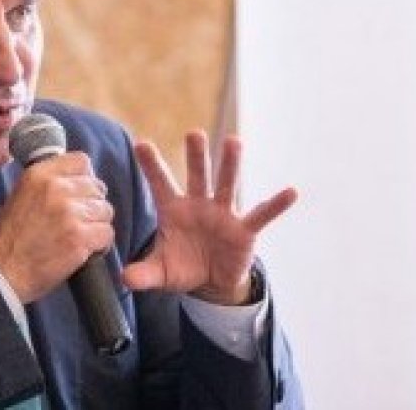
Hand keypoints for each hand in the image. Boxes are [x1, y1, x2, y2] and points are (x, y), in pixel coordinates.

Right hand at [0, 152, 114, 302]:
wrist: (4, 271)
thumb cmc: (12, 237)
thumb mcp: (22, 194)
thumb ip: (50, 182)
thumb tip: (79, 178)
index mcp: (40, 174)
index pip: (81, 162)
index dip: (85, 179)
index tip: (80, 193)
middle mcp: (56, 188)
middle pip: (97, 188)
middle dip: (92, 205)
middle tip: (78, 222)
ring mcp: (70, 213)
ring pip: (105, 210)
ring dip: (97, 225)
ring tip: (80, 237)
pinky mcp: (80, 237)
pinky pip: (107, 233)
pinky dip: (100, 244)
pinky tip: (85, 250)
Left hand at [121, 130, 297, 304]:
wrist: (211, 283)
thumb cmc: (183, 268)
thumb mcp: (161, 273)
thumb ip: (143, 274)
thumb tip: (124, 278)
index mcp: (174, 210)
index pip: (161, 184)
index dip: (152, 166)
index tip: (141, 144)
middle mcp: (199, 205)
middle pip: (198, 176)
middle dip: (196, 155)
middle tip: (194, 133)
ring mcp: (223, 215)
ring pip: (227, 185)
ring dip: (231, 164)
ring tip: (234, 141)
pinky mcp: (244, 231)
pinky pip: (261, 215)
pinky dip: (276, 205)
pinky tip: (291, 192)